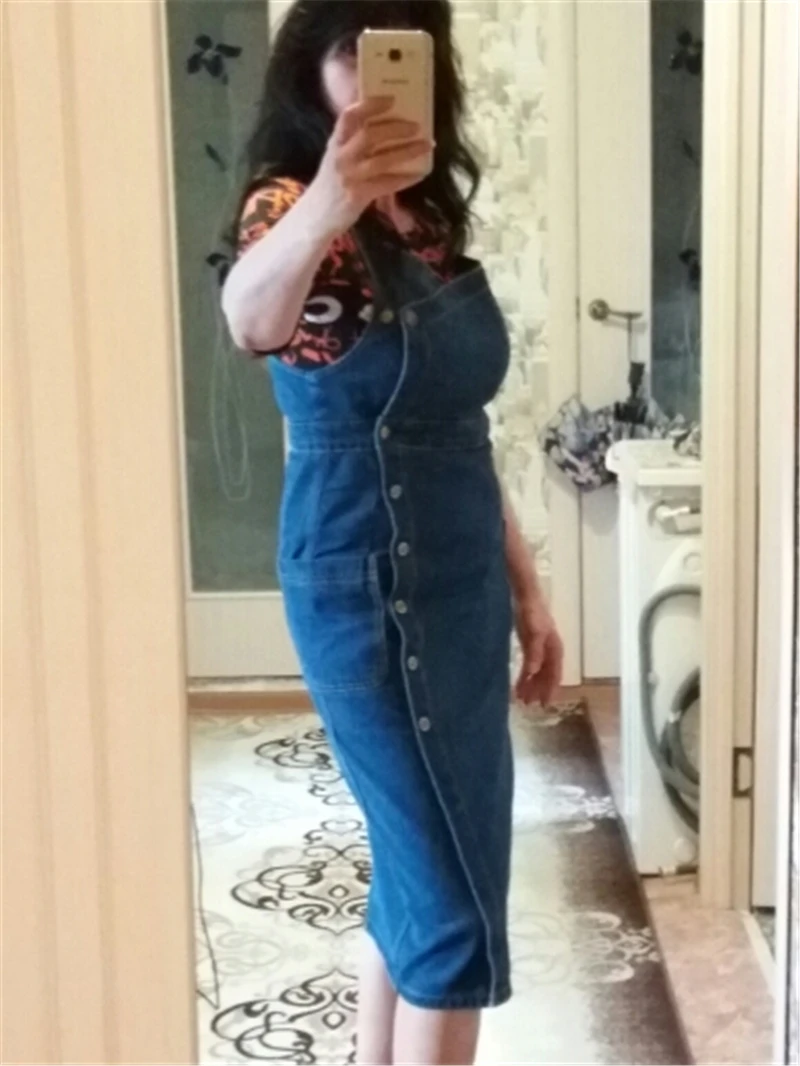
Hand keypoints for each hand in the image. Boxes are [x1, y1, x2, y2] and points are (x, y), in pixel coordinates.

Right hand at [309, 97, 433, 234]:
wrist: (316, 217)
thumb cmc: (333, 184)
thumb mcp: (338, 158)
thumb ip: (354, 144)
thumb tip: (389, 129)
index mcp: (336, 143)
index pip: (349, 116)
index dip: (370, 105)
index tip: (391, 99)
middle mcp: (341, 157)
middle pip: (369, 134)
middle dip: (396, 128)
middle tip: (416, 126)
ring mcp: (349, 177)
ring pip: (382, 159)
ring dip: (407, 151)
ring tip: (426, 145)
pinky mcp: (357, 196)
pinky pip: (387, 184)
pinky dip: (405, 178)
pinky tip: (419, 174)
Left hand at [514, 593, 563, 707]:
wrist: (526, 597)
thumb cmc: (533, 613)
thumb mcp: (534, 633)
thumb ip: (534, 652)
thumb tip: (533, 672)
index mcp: (555, 649)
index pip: (555, 674)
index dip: (551, 689)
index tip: (545, 704)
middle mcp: (550, 652)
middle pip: (545, 676)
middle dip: (538, 690)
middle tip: (529, 705)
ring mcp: (539, 649)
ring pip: (537, 673)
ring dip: (530, 685)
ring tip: (521, 699)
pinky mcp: (529, 646)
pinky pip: (528, 665)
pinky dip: (524, 676)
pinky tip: (518, 684)